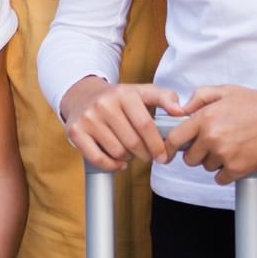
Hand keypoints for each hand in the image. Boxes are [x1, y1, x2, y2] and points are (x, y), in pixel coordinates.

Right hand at [62, 79, 186, 170]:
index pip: (145, 124)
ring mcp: (88, 117)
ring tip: (129, 152)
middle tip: (147, 156)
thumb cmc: (118, 98)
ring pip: (117, 151)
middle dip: (144, 154)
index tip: (163, 156)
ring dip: (128, 158)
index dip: (156, 144)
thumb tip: (180, 111)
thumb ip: (164, 97)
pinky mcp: (76, 130)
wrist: (83, 95)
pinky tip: (118, 161)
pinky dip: (111, 165)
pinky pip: (97, 158)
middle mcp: (104, 103)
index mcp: (124, 93)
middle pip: (132, 141)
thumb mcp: (140, 92)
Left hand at [163, 84, 256, 185]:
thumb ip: (200, 97)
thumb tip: (183, 109)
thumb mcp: (225, 91)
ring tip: (231, 147)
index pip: (175, 139)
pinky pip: (221, 178)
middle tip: (212, 145)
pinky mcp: (239, 168)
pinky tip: (236, 159)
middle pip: (189, 158)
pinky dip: (226, 172)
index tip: (169, 152)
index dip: (169, 146)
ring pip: (207, 167)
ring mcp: (225, 154)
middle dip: (197, 153)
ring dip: (215, 161)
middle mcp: (212, 137)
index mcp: (205, 118)